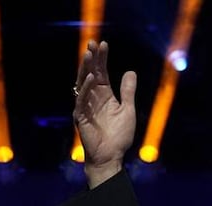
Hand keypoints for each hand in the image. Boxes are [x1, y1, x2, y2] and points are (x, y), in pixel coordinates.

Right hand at [73, 40, 137, 187]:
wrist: (111, 157)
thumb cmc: (119, 137)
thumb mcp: (127, 110)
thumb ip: (128, 92)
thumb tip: (130, 72)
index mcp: (104, 96)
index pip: (101, 73)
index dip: (102, 59)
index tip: (104, 44)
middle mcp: (93, 98)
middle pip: (90, 74)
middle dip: (92, 59)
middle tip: (92, 42)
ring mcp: (85, 107)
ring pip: (82, 84)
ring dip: (86, 69)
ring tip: (89, 54)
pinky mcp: (81, 117)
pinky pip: (82, 100)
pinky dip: (86, 89)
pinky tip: (90, 78)